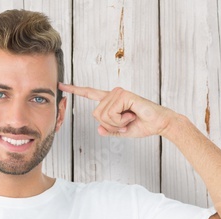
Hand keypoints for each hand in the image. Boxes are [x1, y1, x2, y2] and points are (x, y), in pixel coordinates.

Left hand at [59, 83, 178, 137]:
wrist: (159, 124)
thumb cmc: (142, 125)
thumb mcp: (121, 131)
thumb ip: (108, 130)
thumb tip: (99, 129)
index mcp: (110, 101)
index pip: (89, 94)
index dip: (74, 90)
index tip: (61, 85)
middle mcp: (112, 94)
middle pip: (95, 115)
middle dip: (109, 125)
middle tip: (125, 122)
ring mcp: (118, 93)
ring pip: (102, 116)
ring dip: (117, 123)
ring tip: (130, 118)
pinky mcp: (124, 95)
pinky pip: (112, 114)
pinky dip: (121, 121)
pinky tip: (132, 115)